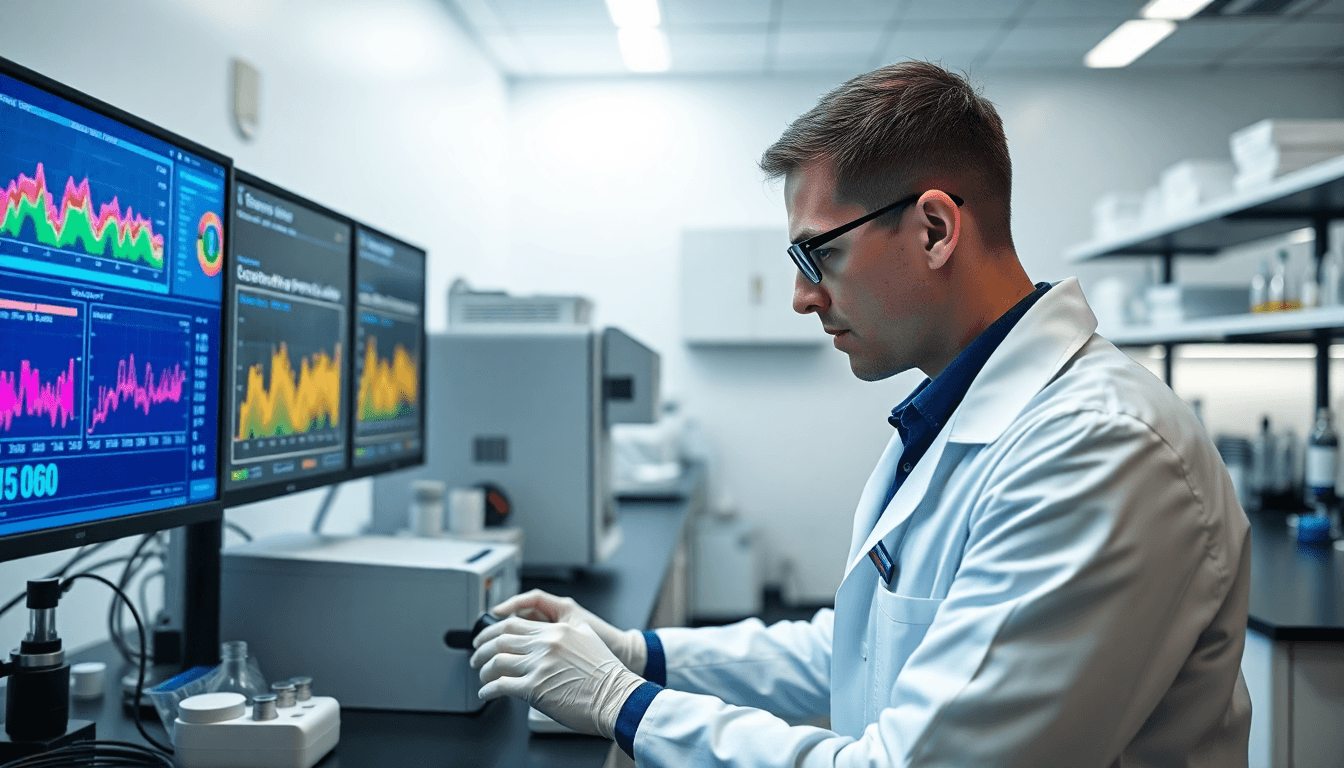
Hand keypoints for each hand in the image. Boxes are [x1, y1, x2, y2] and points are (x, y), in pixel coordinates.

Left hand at [470, 617, 643, 738]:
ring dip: (483, 669)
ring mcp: (539, 665)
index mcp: (557, 630)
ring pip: (497, 660)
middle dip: (482, 647)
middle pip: (501, 638)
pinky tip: (487, 693)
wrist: (617, 697)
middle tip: (476, 655)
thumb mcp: (586, 640)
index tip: (486, 637)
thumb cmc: (606, 675)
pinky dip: (489, 690)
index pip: (515, 623)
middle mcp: (546, 643)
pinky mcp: (535, 688)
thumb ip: (561, 636)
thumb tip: (540, 642)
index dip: (494, 630)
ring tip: (481, 675)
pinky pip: (501, 685)